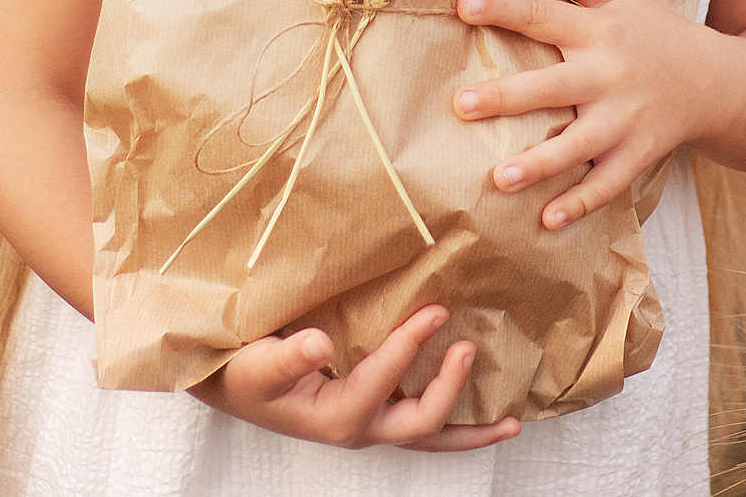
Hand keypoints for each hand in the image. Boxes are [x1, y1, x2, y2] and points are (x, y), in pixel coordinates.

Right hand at [190, 305, 519, 450]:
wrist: (232, 385)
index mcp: (335, 416)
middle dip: (451, 389)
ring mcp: (370, 426)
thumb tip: (317, 344)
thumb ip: (287, 356)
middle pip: (421, 424)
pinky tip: (484, 413)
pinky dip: (455, 424)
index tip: (435, 308)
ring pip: (429, 436)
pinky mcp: (373, 416)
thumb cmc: (244, 373)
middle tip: (470, 350)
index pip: (384, 379)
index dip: (411, 344)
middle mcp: (360, 428)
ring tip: (513, 423)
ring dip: (471, 431)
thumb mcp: (258, 364)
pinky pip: (422, 426)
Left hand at [453, 0, 716, 229]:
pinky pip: (608, 184)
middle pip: (552, 86)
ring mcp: (625, 120)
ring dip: (539, 163)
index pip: (545, 15)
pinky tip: (547, 221)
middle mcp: (609, 75)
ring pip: (577, 145)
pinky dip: (580, 204)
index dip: (505, 9)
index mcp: (599, 31)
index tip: (464, 4)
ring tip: (499, 178)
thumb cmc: (657, 34)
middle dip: (507, 97)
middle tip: (461, 104)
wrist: (720, 82)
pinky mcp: (639, 154)